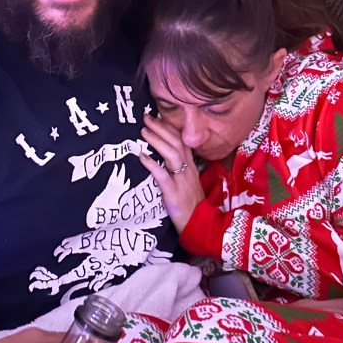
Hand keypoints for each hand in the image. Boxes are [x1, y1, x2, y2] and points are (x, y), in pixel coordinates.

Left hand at [139, 113, 204, 231]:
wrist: (200, 226)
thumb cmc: (192, 206)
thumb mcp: (188, 183)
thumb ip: (180, 169)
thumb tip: (164, 159)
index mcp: (191, 167)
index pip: (183, 141)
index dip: (171, 128)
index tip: (158, 117)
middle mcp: (188, 170)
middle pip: (177, 143)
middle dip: (162, 128)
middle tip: (146, 117)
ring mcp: (182, 181)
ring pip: (172, 154)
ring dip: (157, 140)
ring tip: (144, 131)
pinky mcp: (174, 193)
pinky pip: (163, 176)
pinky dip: (152, 165)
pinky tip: (142, 157)